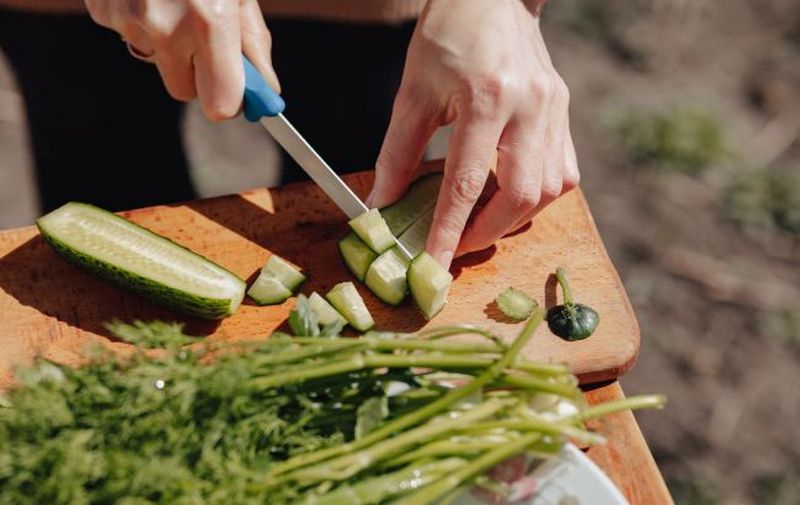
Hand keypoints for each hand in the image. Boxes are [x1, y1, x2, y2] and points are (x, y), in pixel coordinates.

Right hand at [85, 0, 278, 119]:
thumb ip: (253, 44)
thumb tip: (266, 91)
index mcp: (209, 21)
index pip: (219, 103)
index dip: (228, 101)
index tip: (235, 92)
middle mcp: (165, 26)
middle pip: (183, 91)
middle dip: (197, 73)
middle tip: (205, 38)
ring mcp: (127, 18)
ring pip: (154, 60)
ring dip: (167, 42)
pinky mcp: (101, 9)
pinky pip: (128, 35)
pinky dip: (140, 19)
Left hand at [367, 0, 578, 268]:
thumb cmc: (448, 34)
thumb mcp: (413, 90)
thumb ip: (399, 152)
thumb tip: (382, 202)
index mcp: (487, 98)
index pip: (467, 183)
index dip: (449, 231)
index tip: (435, 264)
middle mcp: (531, 107)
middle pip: (522, 195)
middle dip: (487, 232)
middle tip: (458, 244)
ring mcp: (555, 110)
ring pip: (551, 189)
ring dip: (515, 217)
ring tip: (482, 221)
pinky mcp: (565, 111)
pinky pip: (565, 171)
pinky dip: (538, 195)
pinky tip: (511, 193)